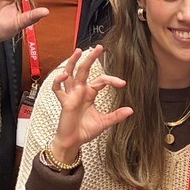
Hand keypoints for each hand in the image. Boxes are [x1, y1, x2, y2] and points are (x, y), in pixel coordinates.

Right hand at [47, 44, 132, 164]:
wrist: (73, 142)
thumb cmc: (85, 130)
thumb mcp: (104, 122)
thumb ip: (116, 116)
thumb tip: (131, 110)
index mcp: (90, 94)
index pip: (101, 80)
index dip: (112, 80)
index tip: (123, 83)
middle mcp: (80, 91)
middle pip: (84, 70)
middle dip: (91, 58)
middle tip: (99, 47)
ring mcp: (71, 95)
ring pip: (70, 74)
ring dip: (72, 62)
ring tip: (78, 51)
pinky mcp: (64, 102)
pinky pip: (58, 89)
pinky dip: (58, 81)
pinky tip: (64, 75)